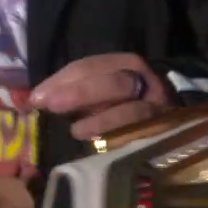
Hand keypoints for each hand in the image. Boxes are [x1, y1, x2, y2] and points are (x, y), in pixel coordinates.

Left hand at [30, 52, 169, 138]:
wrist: (173, 122)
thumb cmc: (122, 104)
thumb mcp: (99, 89)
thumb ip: (72, 90)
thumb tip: (35, 100)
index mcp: (126, 63)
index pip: (91, 67)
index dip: (62, 80)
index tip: (37, 98)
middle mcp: (145, 81)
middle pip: (114, 83)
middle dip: (81, 93)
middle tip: (51, 106)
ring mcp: (156, 107)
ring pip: (131, 110)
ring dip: (101, 119)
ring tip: (75, 131)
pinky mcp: (162, 131)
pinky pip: (141, 134)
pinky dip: (119, 138)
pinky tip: (98, 143)